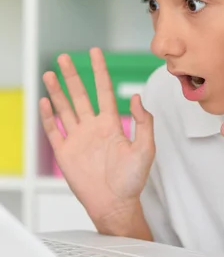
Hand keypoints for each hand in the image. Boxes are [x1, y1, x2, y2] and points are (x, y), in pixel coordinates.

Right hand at [40, 48, 154, 226]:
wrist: (115, 203)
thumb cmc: (132, 179)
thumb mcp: (146, 148)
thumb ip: (144, 122)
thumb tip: (136, 97)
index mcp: (111, 124)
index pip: (103, 90)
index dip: (99, 70)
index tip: (95, 52)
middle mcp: (92, 127)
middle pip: (79, 95)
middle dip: (72, 75)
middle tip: (64, 57)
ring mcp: (78, 138)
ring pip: (64, 108)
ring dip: (56, 91)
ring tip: (49, 73)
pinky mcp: (65, 152)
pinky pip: (53, 130)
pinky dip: (48, 116)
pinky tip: (44, 101)